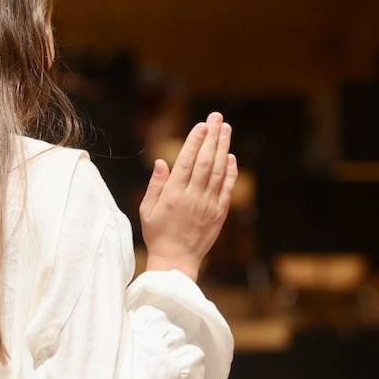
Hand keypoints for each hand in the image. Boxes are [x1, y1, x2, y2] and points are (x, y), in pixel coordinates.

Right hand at [138, 112, 236, 280]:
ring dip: (223, 148)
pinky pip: (227, 188)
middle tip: (216, 117)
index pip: (186, 162)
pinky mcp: (219, 214)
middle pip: (205, 162)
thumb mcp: (147, 210)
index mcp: (173, 196)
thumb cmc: (157, 234)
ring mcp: (208, 205)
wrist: (177, 261)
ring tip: (226, 129)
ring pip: (218, 171)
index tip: (201, 125)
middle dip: (211, 137)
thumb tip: (162, 162)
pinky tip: (231, 156)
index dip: (194, 141)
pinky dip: (230, 171)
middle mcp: (193, 198)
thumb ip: (156, 185)